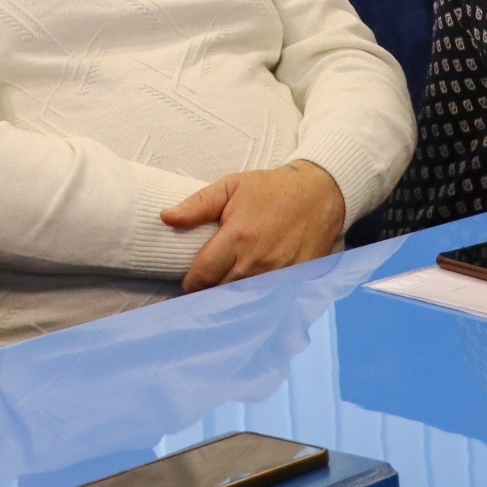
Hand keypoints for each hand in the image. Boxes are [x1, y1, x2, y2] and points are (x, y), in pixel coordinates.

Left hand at [160, 161, 345, 291]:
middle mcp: (257, 261)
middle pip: (220, 292)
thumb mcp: (231, 186)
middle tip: (206, 286)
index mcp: (237, 238)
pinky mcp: (297, 280)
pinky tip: (252, 293)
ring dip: (231, 297)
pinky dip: (258, 300)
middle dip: (209, 291)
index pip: (202, 276)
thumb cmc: (272, 188)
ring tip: (225, 290)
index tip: (190, 280)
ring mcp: (279, 274)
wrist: (321, 192)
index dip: (191, 283)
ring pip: (244, 300)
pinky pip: (270, 299)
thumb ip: (197, 205)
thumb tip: (166, 217)